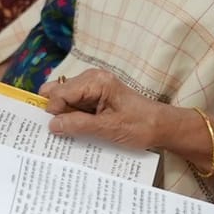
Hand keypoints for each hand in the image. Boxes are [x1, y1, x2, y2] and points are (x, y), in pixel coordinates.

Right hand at [42, 69, 165, 149]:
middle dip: (55, 112)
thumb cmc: (140, 125)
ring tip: (68, 134)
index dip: (54, 113)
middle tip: (58, 132)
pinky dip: (72, 117)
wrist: (161, 126)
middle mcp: (91, 79)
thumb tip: (52, 125)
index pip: (58, 93)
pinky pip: (74, 105)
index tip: (56, 131)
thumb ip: (78, 125)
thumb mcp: (108, 129)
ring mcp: (92, 88)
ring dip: (63, 116)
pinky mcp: (95, 97)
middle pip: (57, 93)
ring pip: (63, 99)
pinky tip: (76, 131)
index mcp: (95, 82)